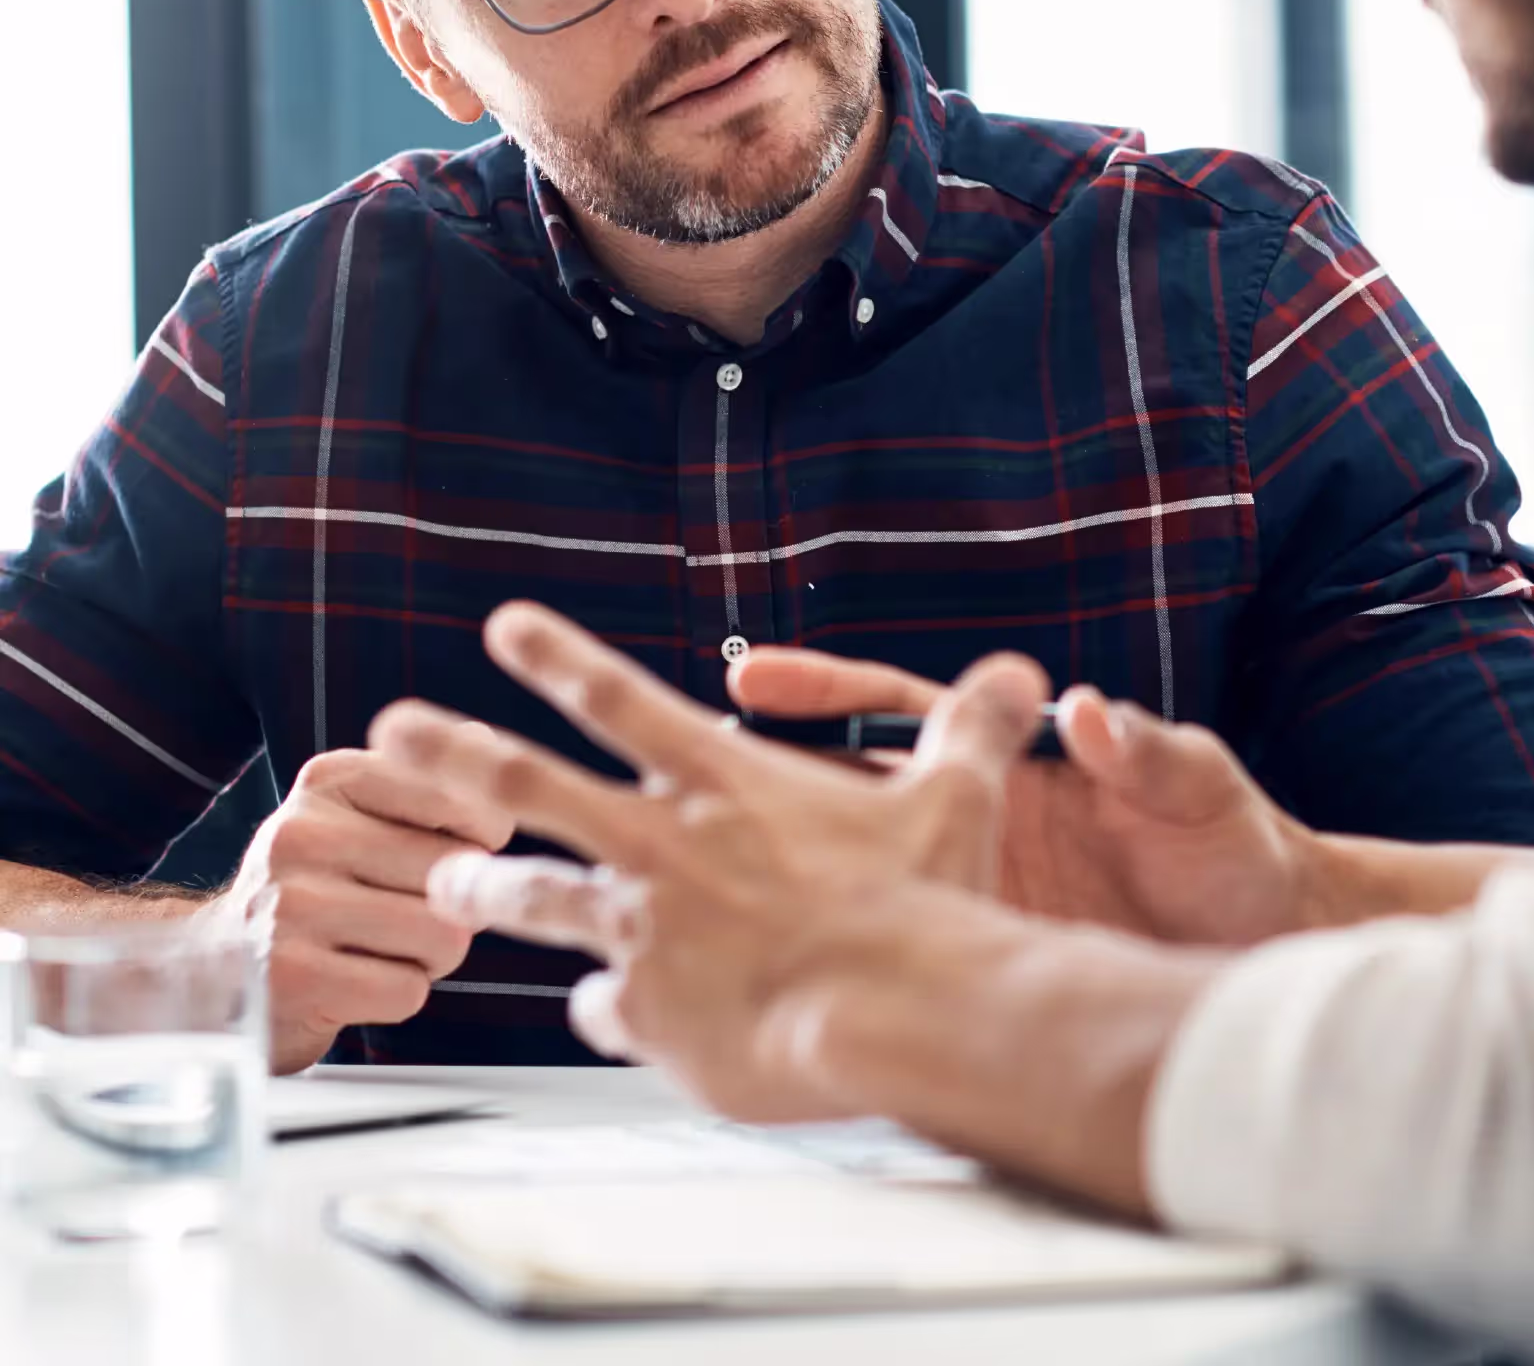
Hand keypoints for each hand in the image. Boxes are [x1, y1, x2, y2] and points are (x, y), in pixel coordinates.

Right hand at [194, 750, 512, 1072]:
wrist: (212, 965)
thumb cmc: (316, 885)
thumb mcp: (356, 812)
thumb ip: (426, 780)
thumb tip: (481, 740)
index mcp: (331, 779)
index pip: (463, 799)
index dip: (482, 839)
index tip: (452, 852)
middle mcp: (302, 833)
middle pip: (458, 872)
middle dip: (455, 905)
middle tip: (408, 913)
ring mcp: (290, 907)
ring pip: (443, 935)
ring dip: (432, 956)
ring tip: (383, 948)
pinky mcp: (290, 981)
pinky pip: (408, 991)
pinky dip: (399, 995)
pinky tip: (357, 984)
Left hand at [368, 602, 1050, 1117]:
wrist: (893, 1009)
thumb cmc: (921, 901)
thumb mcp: (956, 796)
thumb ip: (973, 728)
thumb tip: (1025, 674)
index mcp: (725, 783)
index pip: (621, 700)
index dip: (560, 657)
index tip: (507, 627)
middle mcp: (665, 845)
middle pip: (530, 785)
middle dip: (453, 752)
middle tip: (392, 730)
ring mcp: (645, 932)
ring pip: (535, 899)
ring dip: (482, 890)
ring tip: (440, 889)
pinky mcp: (648, 1015)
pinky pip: (604, 1011)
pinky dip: (602, 1011)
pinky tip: (600, 1021)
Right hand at [730, 649, 1323, 946]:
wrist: (1269, 941)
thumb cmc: (1237, 847)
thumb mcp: (1198, 788)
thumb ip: (1149, 749)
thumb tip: (1092, 713)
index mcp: (1017, 764)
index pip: (900, 712)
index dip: (824, 692)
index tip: (752, 678)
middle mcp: (978, 825)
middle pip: (844, 795)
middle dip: (757, 785)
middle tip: (672, 776)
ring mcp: (974, 895)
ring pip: (851, 883)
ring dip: (775, 882)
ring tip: (677, 893)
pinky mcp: (987, 964)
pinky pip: (896, 965)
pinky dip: (833, 975)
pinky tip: (766, 994)